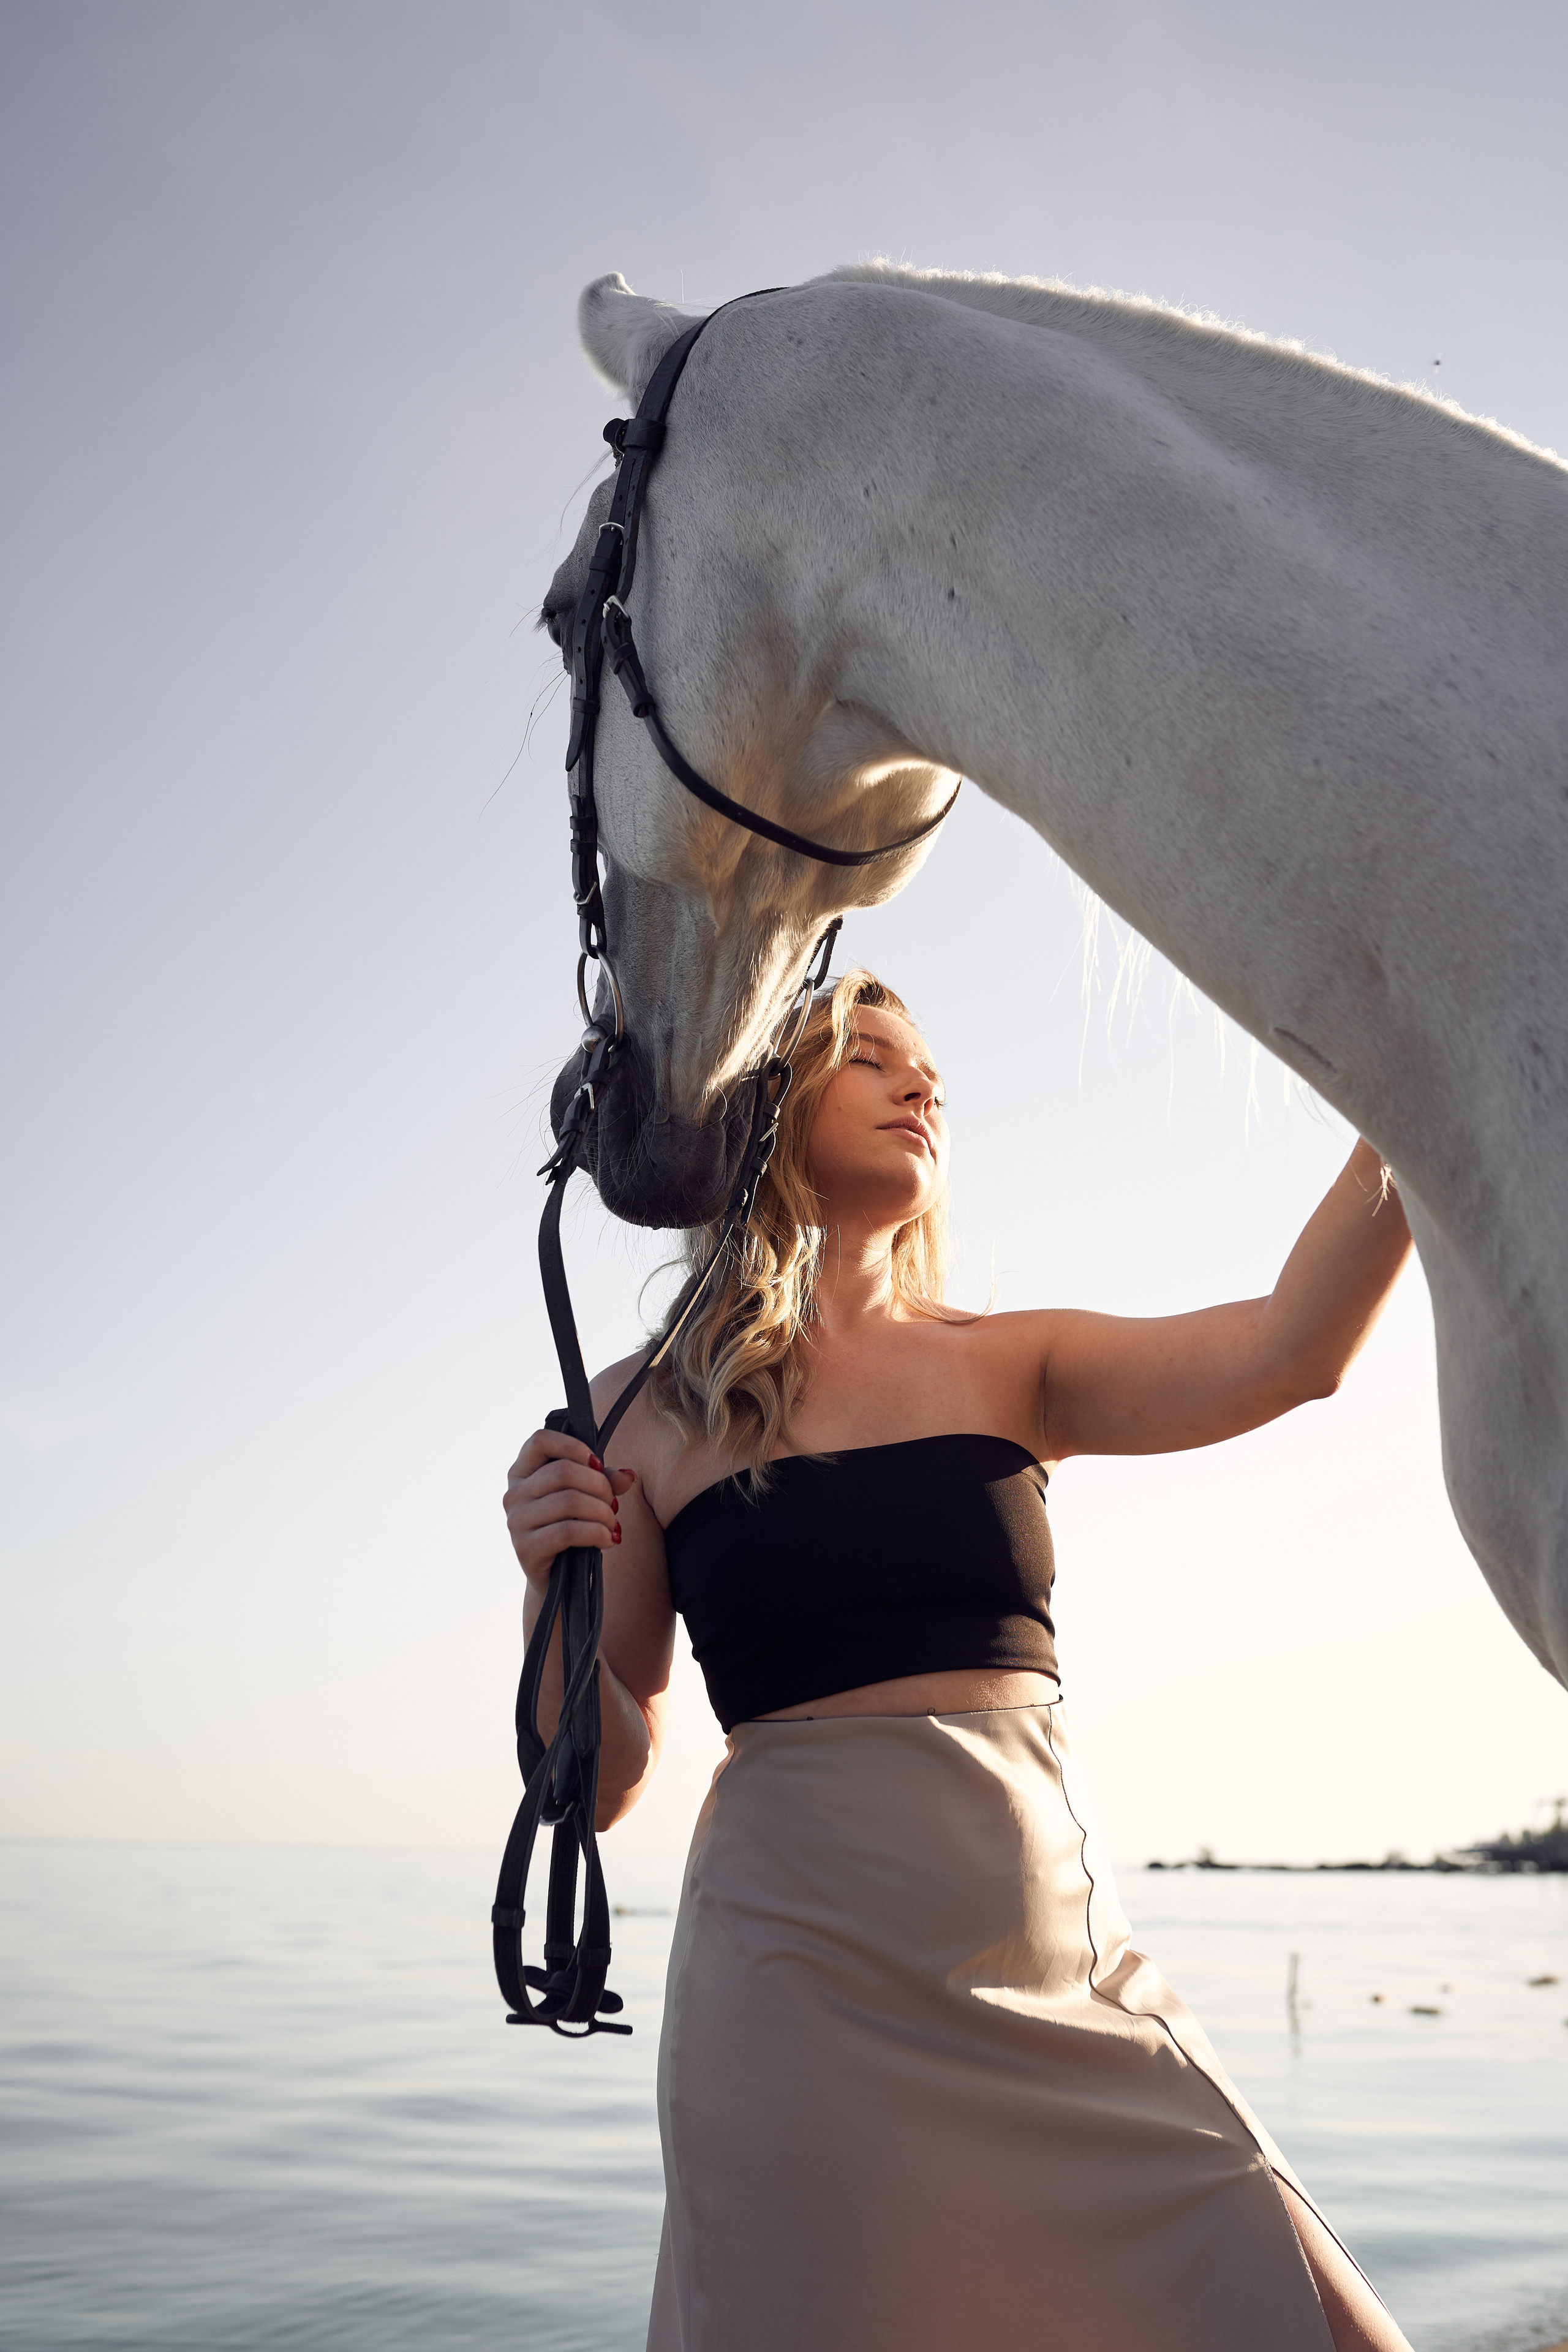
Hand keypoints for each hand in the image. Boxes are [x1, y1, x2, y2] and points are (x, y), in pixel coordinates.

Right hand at [503, 1428, 636, 1591]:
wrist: (557, 1581)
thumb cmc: (570, 1528)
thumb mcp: (586, 1497)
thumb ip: (604, 1480)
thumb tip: (628, 1475)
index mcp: (521, 1472)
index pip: (540, 1440)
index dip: (574, 1446)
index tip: (597, 1465)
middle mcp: (513, 1494)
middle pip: (563, 1471)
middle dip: (600, 1486)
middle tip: (614, 1504)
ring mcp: (516, 1522)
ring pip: (570, 1501)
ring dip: (603, 1513)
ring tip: (613, 1524)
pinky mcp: (525, 1549)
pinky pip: (568, 1531)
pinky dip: (597, 1533)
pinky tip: (608, 1540)